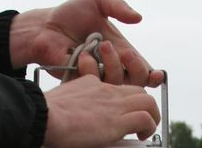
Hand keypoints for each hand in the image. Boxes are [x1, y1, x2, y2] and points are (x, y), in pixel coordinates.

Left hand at [10, 0, 163, 86]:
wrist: (43, 26)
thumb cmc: (69, 14)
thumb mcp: (97, 2)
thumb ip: (118, 6)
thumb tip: (138, 18)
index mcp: (117, 49)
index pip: (138, 66)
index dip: (150, 73)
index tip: (157, 74)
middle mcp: (108, 65)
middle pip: (132, 82)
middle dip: (137, 71)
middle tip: (128, 54)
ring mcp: (94, 75)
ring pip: (113, 85)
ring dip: (113, 66)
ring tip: (101, 45)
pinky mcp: (78, 81)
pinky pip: (91, 84)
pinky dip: (91, 70)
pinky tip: (84, 54)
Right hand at [42, 75, 159, 147]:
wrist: (44, 116)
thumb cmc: (44, 114)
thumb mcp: (58, 102)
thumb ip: (66, 105)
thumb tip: (62, 118)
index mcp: (91, 84)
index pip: (115, 87)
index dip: (122, 99)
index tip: (119, 112)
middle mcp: (106, 91)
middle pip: (137, 90)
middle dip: (143, 105)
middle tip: (139, 122)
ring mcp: (114, 105)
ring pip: (148, 101)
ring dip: (151, 116)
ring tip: (145, 130)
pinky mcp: (118, 121)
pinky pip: (146, 119)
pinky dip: (149, 127)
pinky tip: (142, 137)